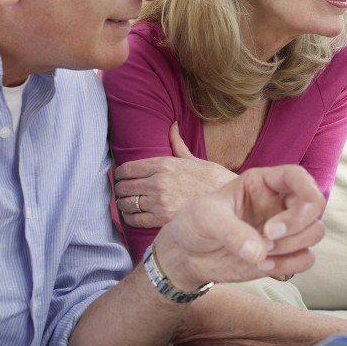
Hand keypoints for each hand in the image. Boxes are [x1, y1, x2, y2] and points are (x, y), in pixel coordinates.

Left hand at [115, 123, 236, 227]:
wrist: (228, 204)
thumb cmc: (215, 180)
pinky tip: (132, 216)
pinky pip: (135, 219)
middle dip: (119, 190)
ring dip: (122, 204)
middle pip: (123, 186)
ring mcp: (160, 201)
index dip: (118, 174)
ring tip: (125, 205)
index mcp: (165, 164)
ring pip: (126, 203)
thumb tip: (172, 126)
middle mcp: (159, 181)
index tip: (119, 178)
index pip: (127, 168)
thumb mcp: (196, 160)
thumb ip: (178, 145)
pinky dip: (129, 218)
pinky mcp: (162, 219)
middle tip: (121, 192)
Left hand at [152, 165, 325, 289]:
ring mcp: (284, 229)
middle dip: (296, 225)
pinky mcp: (284, 253)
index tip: (273, 225)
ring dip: (292, 247)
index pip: (298, 176)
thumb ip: (231, 231)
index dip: (302, 194)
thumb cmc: (195, 224)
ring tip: (261, 254)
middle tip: (267, 237)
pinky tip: (262, 265)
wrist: (188, 254)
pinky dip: (289, 265)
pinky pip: (306, 258)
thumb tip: (259, 252)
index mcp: (263, 183)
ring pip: (315, 232)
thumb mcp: (205, 218)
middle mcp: (279, 202)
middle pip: (315, 205)